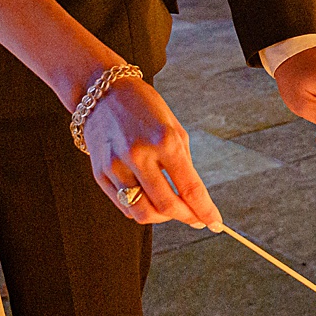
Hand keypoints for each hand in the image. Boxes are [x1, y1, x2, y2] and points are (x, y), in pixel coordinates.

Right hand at [79, 74, 221, 228]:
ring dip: (163, 217)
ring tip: (173, 210)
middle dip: (186, 217)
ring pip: (142, 212)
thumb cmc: (145, 108)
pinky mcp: (100, 174)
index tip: (216, 223)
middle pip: (167, 206)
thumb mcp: (173, 128)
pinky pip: (124, 206)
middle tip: (196, 218)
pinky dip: (141, 209)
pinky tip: (151, 202)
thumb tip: (193, 198)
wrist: (103, 92)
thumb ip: (183, 163)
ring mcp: (116, 166)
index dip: (205, 210)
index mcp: (165, 140)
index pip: (190, 188)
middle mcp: (139, 155)